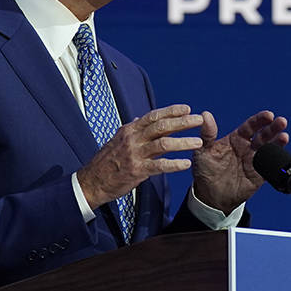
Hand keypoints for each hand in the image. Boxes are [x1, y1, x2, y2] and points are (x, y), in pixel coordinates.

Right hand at [76, 104, 201, 209]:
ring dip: (183, 142)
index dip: (171, 111)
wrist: (91, 181)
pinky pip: (159, 166)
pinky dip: (174, 164)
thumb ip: (131, 131)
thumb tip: (137, 120)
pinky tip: (185, 164)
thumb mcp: (117, 140)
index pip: (154, 116)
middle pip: (161, 126)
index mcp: (129, 130)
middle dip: (182, 122)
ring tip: (198, 142)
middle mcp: (133, 139)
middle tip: (199, 120)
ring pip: (163, 144)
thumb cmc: (106, 162)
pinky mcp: (136, 171)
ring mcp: (134, 154)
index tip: (187, 109)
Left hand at [193, 110, 289, 212]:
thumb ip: (207, 134)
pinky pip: (270, 166)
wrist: (210, 196)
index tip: (268, 115)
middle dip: (274, 127)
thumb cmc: (205, 171)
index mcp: (236, 138)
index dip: (260, 120)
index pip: (250, 126)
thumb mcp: (203, 151)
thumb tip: (205, 115)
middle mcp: (248, 147)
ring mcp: (255, 161)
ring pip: (270, 148)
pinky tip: (282, 155)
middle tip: (282, 122)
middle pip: (264, 134)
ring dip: (278, 142)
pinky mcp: (259, 175)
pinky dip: (277, 161)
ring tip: (284, 136)